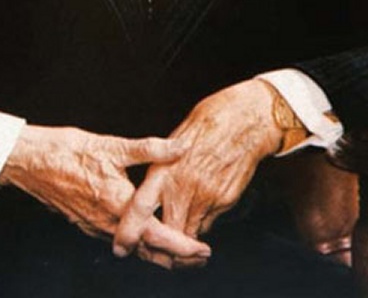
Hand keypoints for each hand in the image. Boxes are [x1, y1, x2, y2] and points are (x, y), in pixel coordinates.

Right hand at [0, 125, 210, 261]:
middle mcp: (107, 223)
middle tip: (200, 257)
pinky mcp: (86, 222)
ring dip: (158, 253)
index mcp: (118, 205)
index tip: (203, 250)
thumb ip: (149, 149)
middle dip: (176, 258)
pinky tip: (145, 233)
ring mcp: (95, 226)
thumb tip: (180, 146)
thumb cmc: (68, 151)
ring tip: (180, 251)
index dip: (183, 246)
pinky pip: (118, 240)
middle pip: (148, 252)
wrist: (31, 161)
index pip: (157, 236)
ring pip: (133, 249)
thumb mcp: (112, 145)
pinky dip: (138, 243)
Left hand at [113, 79, 281, 268]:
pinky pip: (209, 223)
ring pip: (189, 234)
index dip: (130, 231)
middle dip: (161, 244)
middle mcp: (182, 187)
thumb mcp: (174, 141)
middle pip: (166, 232)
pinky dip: (203, 222)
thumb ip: (163, 165)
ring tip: (182, 227)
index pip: (140, 208)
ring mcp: (205, 197)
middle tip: (158, 246)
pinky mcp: (224, 201)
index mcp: (163, 169)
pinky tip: (204, 204)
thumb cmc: (209, 123)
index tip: (123, 245)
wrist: (244, 121)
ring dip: (184, 236)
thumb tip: (154, 186)